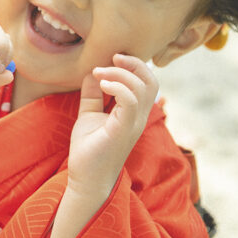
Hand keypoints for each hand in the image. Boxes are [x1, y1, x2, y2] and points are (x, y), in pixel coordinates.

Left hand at [67, 54, 158, 197]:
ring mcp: (133, 124)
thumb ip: (93, 94)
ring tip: (100, 73)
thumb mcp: (90, 114)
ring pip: (142, 87)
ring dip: (120, 73)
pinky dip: (117, 86)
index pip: (148, 81)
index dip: (134, 65)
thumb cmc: (89, 150)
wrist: (86, 179)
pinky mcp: (123, 130)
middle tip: (112, 57)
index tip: (111, 58)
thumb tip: (92, 71)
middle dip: (134, 63)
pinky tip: (102, 85)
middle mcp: (139, 117)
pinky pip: (130, 100)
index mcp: (134, 112)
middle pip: (152, 81)